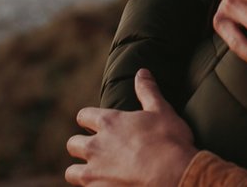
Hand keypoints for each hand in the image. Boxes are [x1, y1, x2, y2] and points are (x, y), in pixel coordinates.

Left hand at [66, 69, 196, 185]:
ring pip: (71, 172)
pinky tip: (106, 185)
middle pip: (73, 144)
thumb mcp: (161, 110)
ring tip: (95, 173)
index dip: (88, 120)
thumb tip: (142, 72)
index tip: (95, 124)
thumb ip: (147, 90)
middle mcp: (96, 146)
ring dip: (80, 171)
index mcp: (109, 122)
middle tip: (97, 150)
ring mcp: (95, 172)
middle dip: (81, 146)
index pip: (83, 116)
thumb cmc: (169, 140)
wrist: (175, 175)